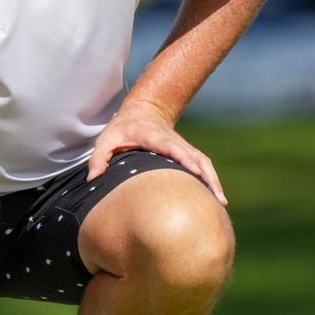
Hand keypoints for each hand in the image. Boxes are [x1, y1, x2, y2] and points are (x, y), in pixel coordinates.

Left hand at [86, 100, 228, 205]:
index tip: (195, 172)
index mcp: (154, 136)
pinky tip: (217, 199)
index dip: (184, 158)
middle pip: (194, 156)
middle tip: (215, 196)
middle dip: (206, 175)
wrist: (142, 111)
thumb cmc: (122, 129)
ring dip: (213, 180)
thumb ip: (99, 157)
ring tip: (221, 202)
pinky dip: (211, 180)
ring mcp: (183, 147)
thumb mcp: (106, 139)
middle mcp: (173, 141)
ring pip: (203, 162)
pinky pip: (203, 166)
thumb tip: (93, 178)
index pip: (172, 147)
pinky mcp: (188, 153)